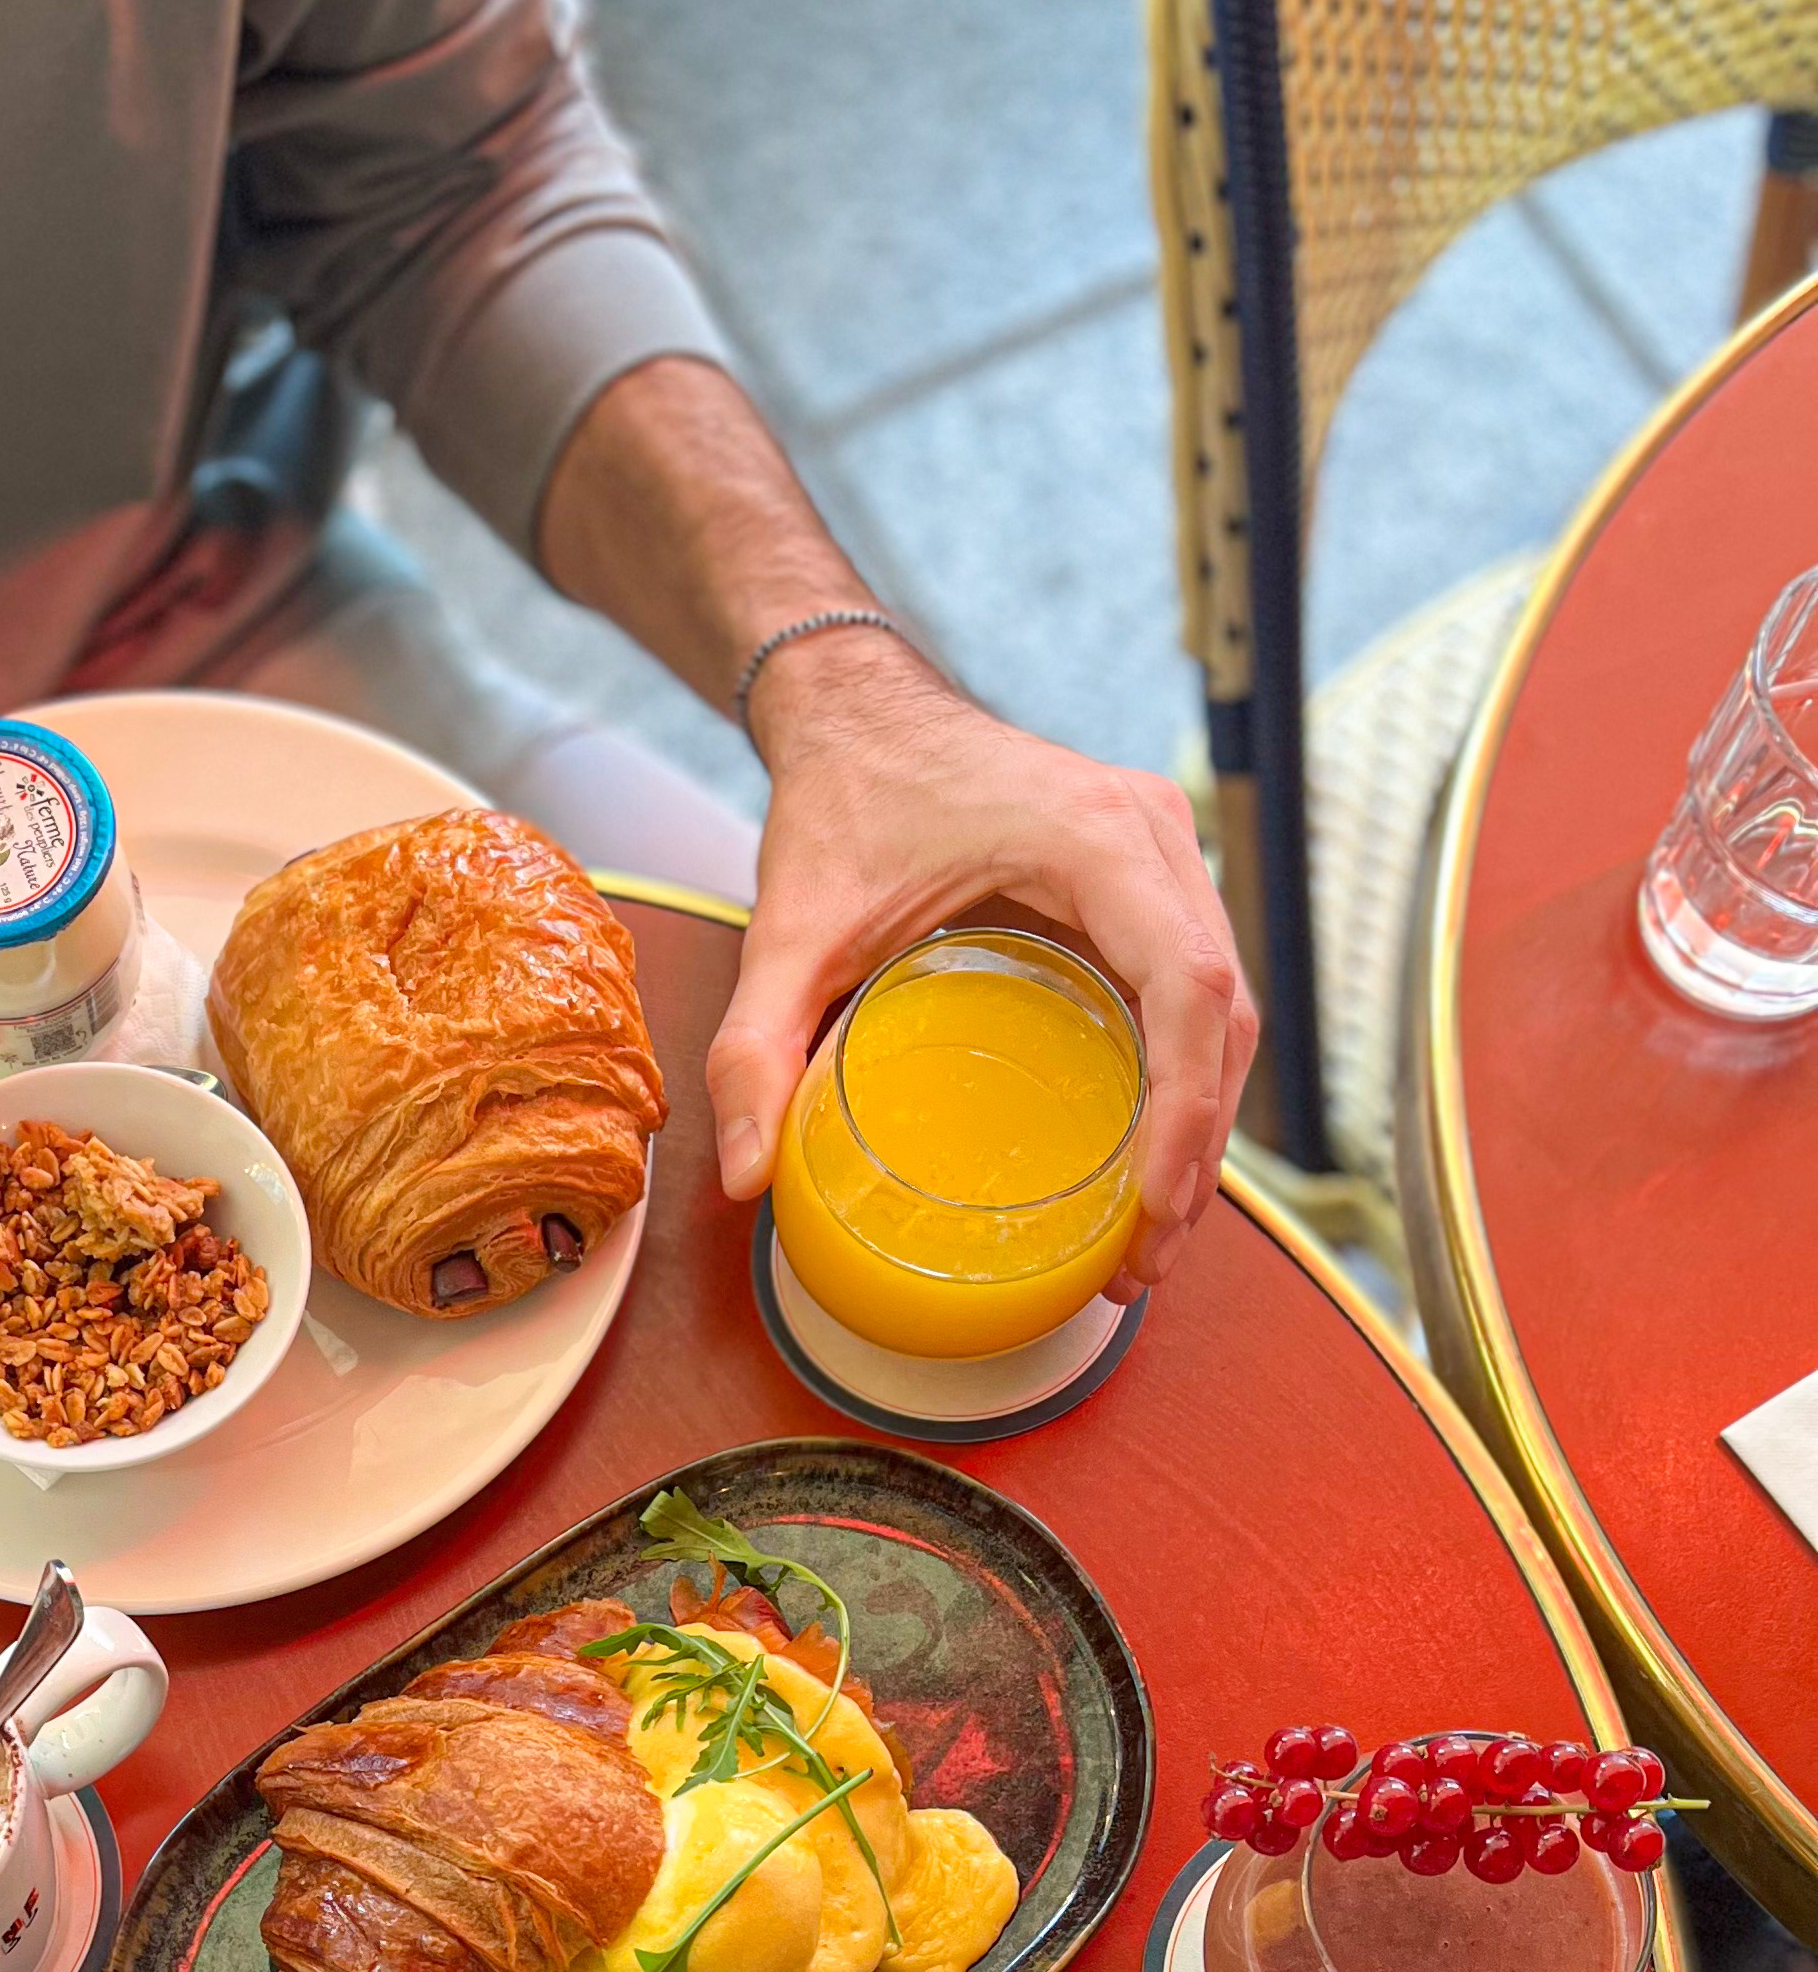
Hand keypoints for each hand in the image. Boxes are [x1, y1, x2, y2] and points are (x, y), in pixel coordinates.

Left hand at [712, 644, 1256, 1294]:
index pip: (1188, 985)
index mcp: (1094, 841)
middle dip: (1199, 1145)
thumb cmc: (840, 803)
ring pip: (1225, 1005)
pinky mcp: (1147, 879)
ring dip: (1204, 1121)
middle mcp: (1151, 838)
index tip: (1156, 1207)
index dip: (1189, 1106)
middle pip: (1225, 1010)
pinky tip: (1144, 1158)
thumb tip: (745, 1178)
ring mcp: (1160, 854)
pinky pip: (1193, 987)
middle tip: (1144, 1260)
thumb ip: (756, 1049)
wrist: (857, 712)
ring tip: (1148, 1235)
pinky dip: (1184, 1074)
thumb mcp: (788, 931)